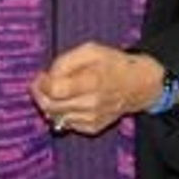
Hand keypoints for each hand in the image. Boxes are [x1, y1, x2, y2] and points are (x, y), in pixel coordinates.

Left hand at [30, 43, 163, 136]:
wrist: (137, 85)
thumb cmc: (112, 64)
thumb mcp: (91, 50)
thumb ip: (65, 61)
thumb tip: (48, 77)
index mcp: (91, 81)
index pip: (54, 90)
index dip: (42, 83)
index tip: (42, 75)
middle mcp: (92, 103)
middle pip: (50, 105)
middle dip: (41, 94)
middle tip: (44, 83)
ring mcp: (92, 118)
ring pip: (55, 116)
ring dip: (51, 103)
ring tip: (60, 91)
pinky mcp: (92, 128)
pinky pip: (65, 123)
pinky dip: (63, 112)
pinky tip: (73, 101)